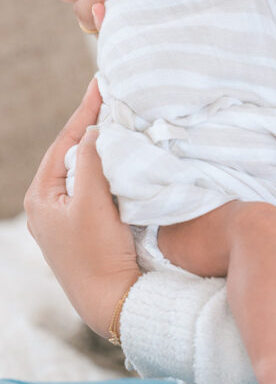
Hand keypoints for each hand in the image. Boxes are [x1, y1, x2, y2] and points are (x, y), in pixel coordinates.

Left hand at [24, 80, 139, 337]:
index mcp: (41, 196)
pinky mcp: (86, 227)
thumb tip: (94, 128)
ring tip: (121, 117)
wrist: (113, 301)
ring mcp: (67, 217)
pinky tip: (125, 157)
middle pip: (73, 152)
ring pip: (86, 168)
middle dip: (93, 123)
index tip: (102, 82)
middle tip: (113, 94)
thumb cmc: (98, 255)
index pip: (65, 141)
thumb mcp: (93, 203)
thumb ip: (92, 161)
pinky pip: (97, 185)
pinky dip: (110, 166)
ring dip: (103, 145)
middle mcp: (49, 205)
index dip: (85, 110)